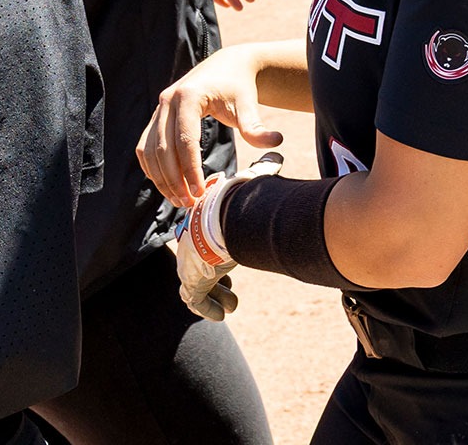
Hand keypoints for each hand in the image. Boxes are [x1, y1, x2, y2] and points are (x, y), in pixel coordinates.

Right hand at [138, 46, 283, 208]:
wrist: (227, 67)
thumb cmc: (238, 87)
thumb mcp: (248, 105)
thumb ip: (256, 126)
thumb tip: (276, 142)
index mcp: (189, 97)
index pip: (185, 141)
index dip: (190, 169)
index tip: (200, 191)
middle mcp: (167, 101)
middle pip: (163, 149)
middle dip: (173, 180)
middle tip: (188, 202)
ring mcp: (158, 109)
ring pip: (149, 151)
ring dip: (161, 178)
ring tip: (179, 199)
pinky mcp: (155, 117)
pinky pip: (145, 147)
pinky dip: (152, 168)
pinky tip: (167, 184)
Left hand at [174, 153, 281, 320]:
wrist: (226, 219)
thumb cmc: (240, 199)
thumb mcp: (254, 181)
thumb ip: (264, 168)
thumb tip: (277, 153)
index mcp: (202, 224)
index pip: (203, 240)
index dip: (217, 250)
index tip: (228, 257)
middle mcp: (191, 246)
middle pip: (198, 265)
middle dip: (215, 278)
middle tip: (228, 286)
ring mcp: (189, 266)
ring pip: (197, 287)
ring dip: (215, 295)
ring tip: (231, 303)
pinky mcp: (192, 283)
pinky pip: (196, 301)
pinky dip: (208, 309)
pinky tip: (222, 314)